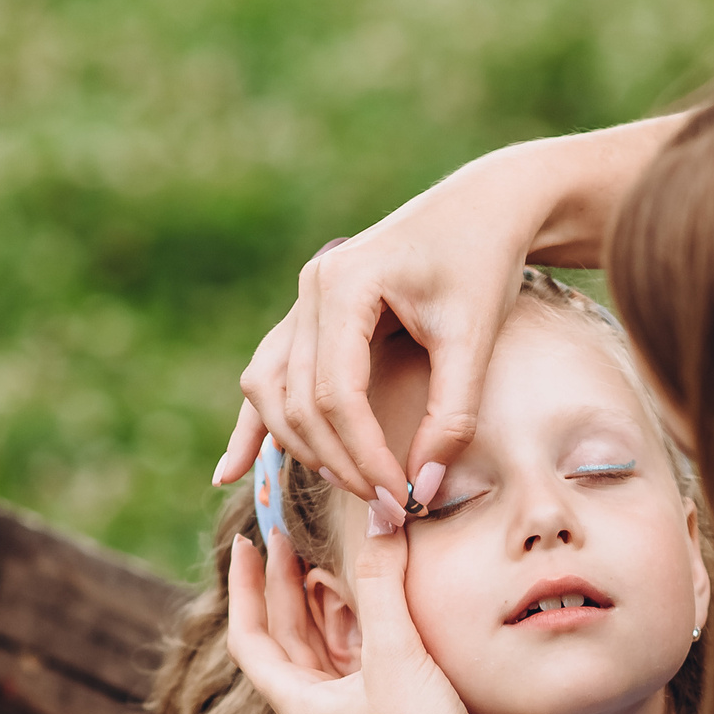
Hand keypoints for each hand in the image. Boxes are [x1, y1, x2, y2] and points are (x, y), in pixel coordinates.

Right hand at [222, 115, 692, 504]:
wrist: (484, 208)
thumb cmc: (484, 264)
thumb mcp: (476, 338)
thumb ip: (451, 416)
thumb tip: (423, 491)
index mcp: (345, 283)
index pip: (335, 393)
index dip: (362, 455)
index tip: (399, 497)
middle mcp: (312, 288)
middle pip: (298, 399)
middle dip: (337, 460)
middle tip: (385, 506)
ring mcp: (304, 300)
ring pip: (272, 390)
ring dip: (301, 447)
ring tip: (348, 487)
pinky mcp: (310, 315)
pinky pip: (270, 374)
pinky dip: (254, 424)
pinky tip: (228, 473)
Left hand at [222, 523, 494, 713]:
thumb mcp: (396, 657)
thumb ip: (382, 584)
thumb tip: (378, 517)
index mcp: (299, 703)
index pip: (250, 637)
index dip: (245, 587)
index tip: (248, 543)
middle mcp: (318, 712)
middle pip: (286, 639)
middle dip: (284, 586)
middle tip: (286, 538)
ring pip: (324, 651)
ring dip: (321, 606)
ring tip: (323, 562)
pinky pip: (361, 664)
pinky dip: (361, 629)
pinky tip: (375, 606)